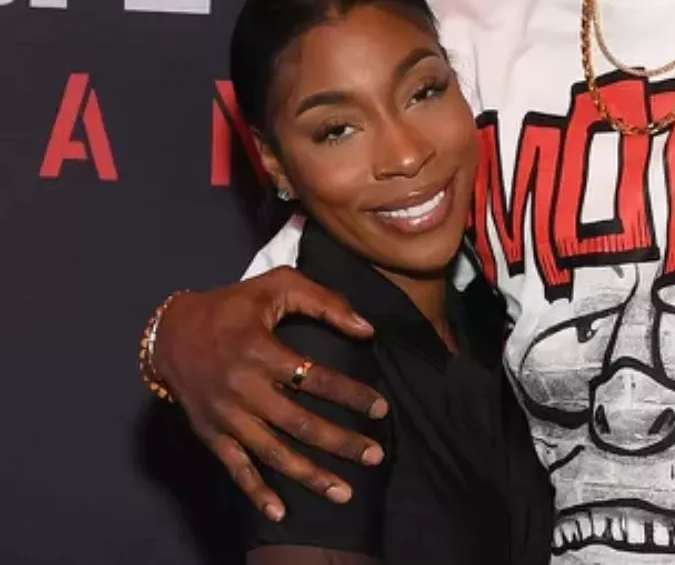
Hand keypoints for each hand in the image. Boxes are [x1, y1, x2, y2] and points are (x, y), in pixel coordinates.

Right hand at [153, 269, 388, 520]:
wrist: (171, 332)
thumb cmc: (234, 304)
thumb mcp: (278, 285)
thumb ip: (324, 302)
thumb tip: (367, 329)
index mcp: (260, 350)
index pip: (315, 378)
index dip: (350, 394)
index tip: (380, 409)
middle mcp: (242, 388)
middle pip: (299, 423)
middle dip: (340, 442)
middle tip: (375, 456)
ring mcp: (225, 416)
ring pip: (272, 453)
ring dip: (309, 476)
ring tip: (344, 493)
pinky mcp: (210, 434)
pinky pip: (236, 469)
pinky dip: (256, 493)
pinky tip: (281, 512)